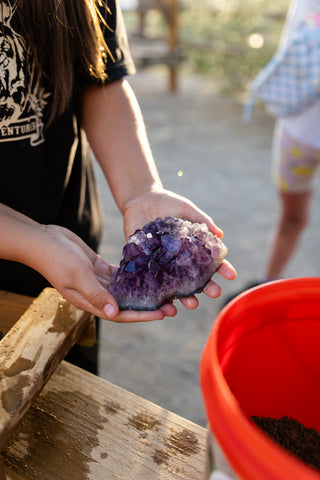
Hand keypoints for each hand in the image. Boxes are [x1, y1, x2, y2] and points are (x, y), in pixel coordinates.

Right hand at [32, 225, 176, 322]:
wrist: (42, 240)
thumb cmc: (57, 259)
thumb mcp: (78, 276)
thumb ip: (97, 294)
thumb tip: (115, 313)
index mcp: (89, 302)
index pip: (121, 314)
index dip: (142, 316)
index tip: (162, 315)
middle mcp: (96, 294)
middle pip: (127, 304)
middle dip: (149, 306)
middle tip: (172, 305)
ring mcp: (98, 281)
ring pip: (126, 290)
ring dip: (145, 291)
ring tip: (165, 290)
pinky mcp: (98, 268)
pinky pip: (120, 275)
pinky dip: (134, 275)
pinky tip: (150, 272)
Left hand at [122, 187, 236, 309]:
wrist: (139, 199)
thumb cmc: (166, 203)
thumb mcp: (186, 208)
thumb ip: (202, 220)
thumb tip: (220, 235)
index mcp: (191, 247)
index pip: (209, 261)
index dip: (221, 268)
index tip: (232, 275)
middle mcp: (178, 259)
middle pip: (195, 277)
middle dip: (206, 286)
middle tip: (216, 293)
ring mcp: (162, 263)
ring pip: (175, 284)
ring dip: (185, 296)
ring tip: (193, 304)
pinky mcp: (144, 263)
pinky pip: (152, 281)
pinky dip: (158, 293)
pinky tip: (165, 303)